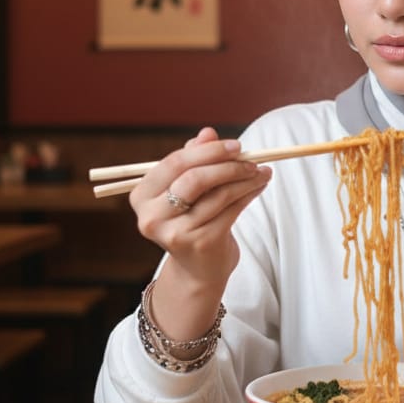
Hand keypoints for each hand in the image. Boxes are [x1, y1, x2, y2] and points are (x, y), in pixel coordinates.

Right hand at [131, 127, 271, 337]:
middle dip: (227, 165)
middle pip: (194, 179)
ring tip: (262, 172)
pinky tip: (259, 187)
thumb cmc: (191, 220)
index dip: (207, 151)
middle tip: (251, 159)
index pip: (174, 163)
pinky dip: (249, 194)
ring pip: (218, 194)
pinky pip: (231, 210)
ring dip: (245, 179)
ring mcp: (176, 233)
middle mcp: (153, 217)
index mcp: (141, 197)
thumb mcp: (186, 189)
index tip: (235, 145)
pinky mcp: (201, 244)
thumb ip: (193, 160)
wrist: (198, 269)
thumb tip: (207, 133)